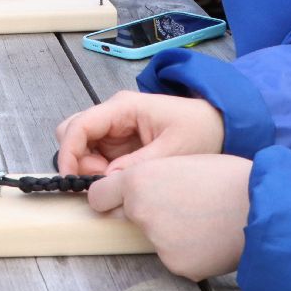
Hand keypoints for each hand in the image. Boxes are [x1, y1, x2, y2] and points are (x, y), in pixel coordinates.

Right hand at [55, 90, 225, 173]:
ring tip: (116, 182)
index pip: (80, 126)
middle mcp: (113, 115)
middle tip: (101, 181)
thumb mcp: (174, 149)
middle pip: (73, 133)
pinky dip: (100, 172)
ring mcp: (116, 129)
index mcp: (123, 108)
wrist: (222, 125)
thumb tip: (109, 180)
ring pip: (82, 147)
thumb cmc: (201, 129)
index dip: (68, 152)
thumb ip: (140, 164)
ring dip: (89, 168)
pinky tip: (119, 181)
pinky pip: (97, 157)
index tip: (70, 178)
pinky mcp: (121, 143)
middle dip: (78, 160)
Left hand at [87, 155, 251, 280]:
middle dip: (144, 215)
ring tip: (205, 221)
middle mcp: (140, 211)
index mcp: (138, 179)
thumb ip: (151, 180)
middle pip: (127, 218)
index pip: (99, 196)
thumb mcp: (180, 163)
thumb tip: (136, 195)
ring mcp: (157, 241)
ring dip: (172, 234)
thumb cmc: (229, 178)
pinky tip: (211, 239)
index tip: (117, 201)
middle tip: (179, 208)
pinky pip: (176, 258)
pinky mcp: (176, 265)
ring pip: (154, 239)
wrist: (264, 207)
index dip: (110, 198)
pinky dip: (190, 252)